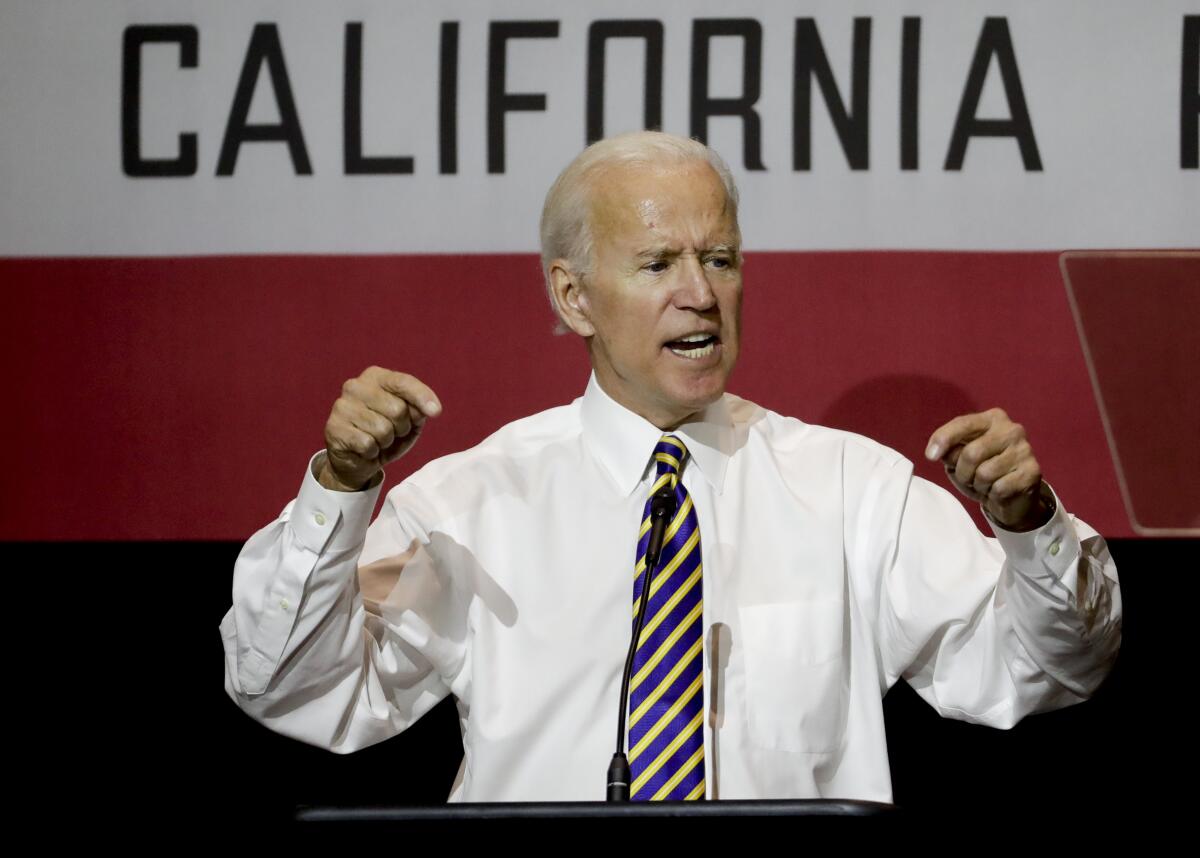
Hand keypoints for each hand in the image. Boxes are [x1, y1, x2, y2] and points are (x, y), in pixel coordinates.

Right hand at [319, 366, 441, 491]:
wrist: (358, 460)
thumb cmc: (388, 434)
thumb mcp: (410, 421)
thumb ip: (418, 411)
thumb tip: (427, 410)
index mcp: (375, 377)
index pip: (403, 382)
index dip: (422, 397)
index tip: (436, 412)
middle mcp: (355, 386)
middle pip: (397, 409)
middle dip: (402, 427)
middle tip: (393, 433)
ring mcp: (342, 406)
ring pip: (383, 429)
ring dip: (386, 442)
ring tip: (378, 441)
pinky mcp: (333, 428)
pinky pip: (367, 444)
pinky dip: (373, 452)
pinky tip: (365, 449)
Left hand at [924, 407, 1050, 529]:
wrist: (1012, 496)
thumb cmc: (981, 470)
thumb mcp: (959, 457)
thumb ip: (950, 450)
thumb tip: (937, 452)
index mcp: (992, 419)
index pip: (962, 423)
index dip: (943, 439)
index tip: (930, 456)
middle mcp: (1012, 429)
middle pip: (972, 453)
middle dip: (962, 472)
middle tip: (967, 479)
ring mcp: (1025, 450)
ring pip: (985, 473)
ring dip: (977, 485)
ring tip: (984, 484)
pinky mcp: (1032, 472)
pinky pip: (999, 488)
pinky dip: (992, 495)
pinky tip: (998, 491)